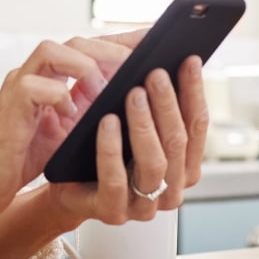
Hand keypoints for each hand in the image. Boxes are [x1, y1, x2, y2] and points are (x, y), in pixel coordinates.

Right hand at [0, 32, 144, 219]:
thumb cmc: (26, 157)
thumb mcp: (69, 130)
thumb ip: (92, 108)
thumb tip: (135, 98)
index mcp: (52, 77)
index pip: (91, 47)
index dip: (123, 41)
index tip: (157, 41)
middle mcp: (34, 73)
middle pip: (74, 42)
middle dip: (110, 49)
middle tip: (138, 65)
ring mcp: (18, 86)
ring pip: (51, 51)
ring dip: (85, 67)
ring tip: (106, 90)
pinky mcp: (8, 107)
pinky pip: (34, 87)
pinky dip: (58, 97)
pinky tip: (72, 115)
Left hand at [51, 54, 207, 223]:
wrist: (62, 183)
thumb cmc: (98, 145)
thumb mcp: (127, 117)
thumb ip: (150, 92)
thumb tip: (159, 45)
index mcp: (182, 166)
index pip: (197, 126)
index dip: (195, 92)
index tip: (188, 60)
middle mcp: (170, 189)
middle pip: (178, 143)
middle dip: (168, 104)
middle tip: (155, 73)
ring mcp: (143, 206)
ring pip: (154, 164)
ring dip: (145, 125)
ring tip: (133, 93)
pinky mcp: (112, 212)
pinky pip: (115, 180)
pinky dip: (112, 149)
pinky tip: (107, 122)